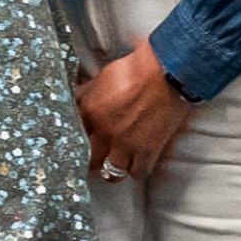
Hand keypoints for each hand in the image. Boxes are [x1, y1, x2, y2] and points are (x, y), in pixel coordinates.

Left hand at [72, 47, 192, 184]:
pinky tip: (137, 165)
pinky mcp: (148, 150)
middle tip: (94, 160)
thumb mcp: (102, 77)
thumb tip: (77, 98)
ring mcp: (126, 144)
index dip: (76, 141)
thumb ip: (88, 92)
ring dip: (112, 170)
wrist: (167, 72)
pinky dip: (137, 171)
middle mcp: (105, 131)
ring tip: (114, 166)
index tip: (79, 145)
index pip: (73, 135)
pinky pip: (138, 172)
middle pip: (90, 159)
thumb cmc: (137, 68)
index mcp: (90, 111)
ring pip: (112, 172)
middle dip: (90, 161)